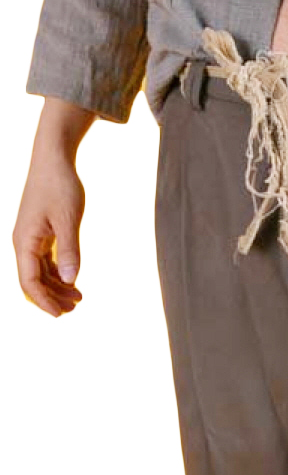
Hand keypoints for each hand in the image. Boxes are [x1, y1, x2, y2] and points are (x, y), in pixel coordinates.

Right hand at [13, 153, 84, 318]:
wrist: (53, 159)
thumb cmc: (60, 186)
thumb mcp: (68, 219)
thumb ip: (70, 250)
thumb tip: (70, 280)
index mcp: (24, 242)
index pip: (29, 282)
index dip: (44, 301)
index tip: (61, 315)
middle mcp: (23, 242)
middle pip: (32, 281)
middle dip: (51, 298)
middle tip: (74, 309)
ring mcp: (30, 237)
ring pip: (39, 272)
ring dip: (56, 286)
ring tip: (78, 298)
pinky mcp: (39, 231)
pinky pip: (44, 260)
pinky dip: (57, 272)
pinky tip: (72, 279)